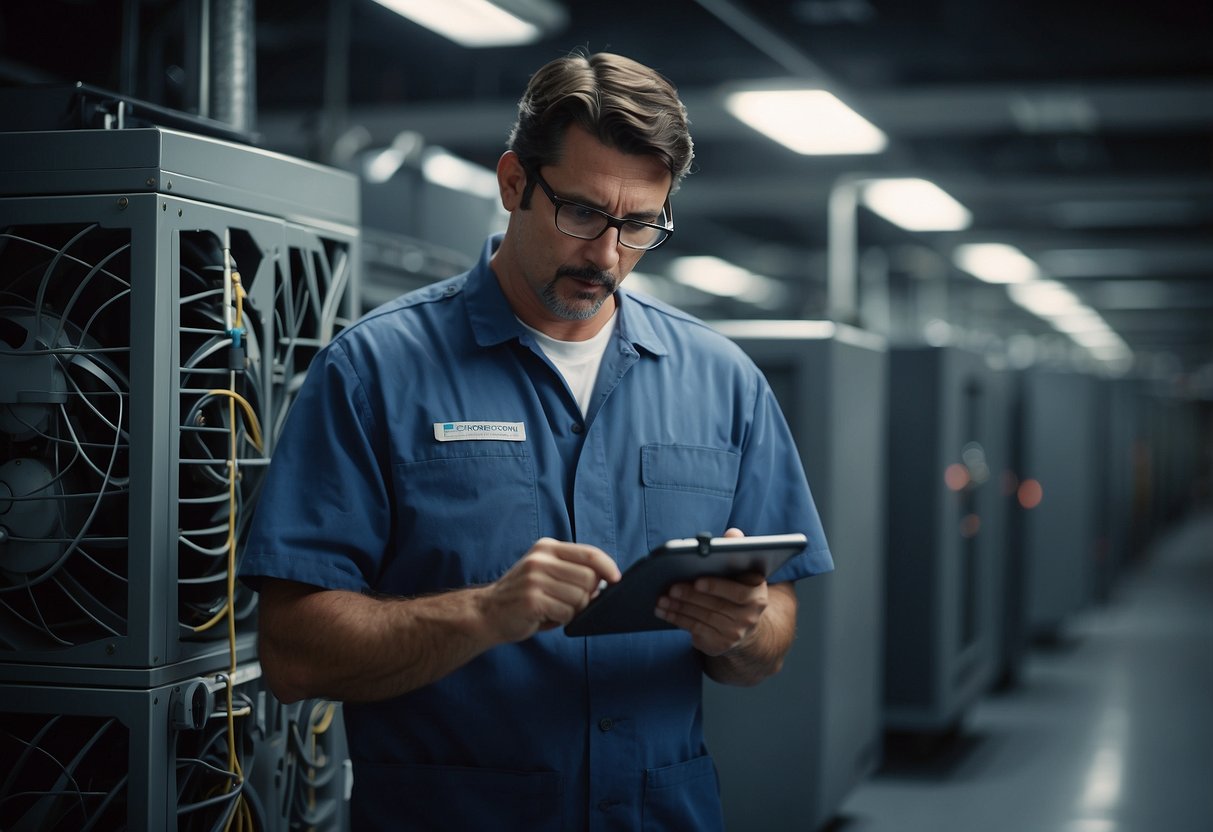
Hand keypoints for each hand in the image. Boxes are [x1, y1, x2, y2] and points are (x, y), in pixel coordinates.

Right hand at [479, 538, 620, 642]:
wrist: (486, 613)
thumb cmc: (523, 596)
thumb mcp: (545, 573)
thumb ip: (572, 572)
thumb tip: (605, 581)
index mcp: (546, 548)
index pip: (589, 553)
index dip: (608, 566)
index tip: (616, 579)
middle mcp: (540, 559)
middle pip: (589, 578)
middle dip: (587, 596)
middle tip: (571, 603)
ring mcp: (535, 578)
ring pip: (579, 597)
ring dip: (573, 610)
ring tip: (555, 609)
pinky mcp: (532, 599)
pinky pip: (566, 613)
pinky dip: (562, 619)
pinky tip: (545, 616)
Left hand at [654, 528, 769, 656]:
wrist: (745, 624)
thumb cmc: (737, 588)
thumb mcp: (742, 570)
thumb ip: (737, 549)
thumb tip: (732, 534)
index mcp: (758, 596)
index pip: (739, 593)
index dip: (717, 587)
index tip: (697, 580)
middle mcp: (749, 618)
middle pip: (715, 606)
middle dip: (690, 596)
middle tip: (670, 587)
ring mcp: (735, 634)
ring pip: (701, 618)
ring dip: (678, 608)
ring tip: (661, 599)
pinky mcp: (719, 645)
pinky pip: (694, 629)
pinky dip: (676, 620)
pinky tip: (663, 611)